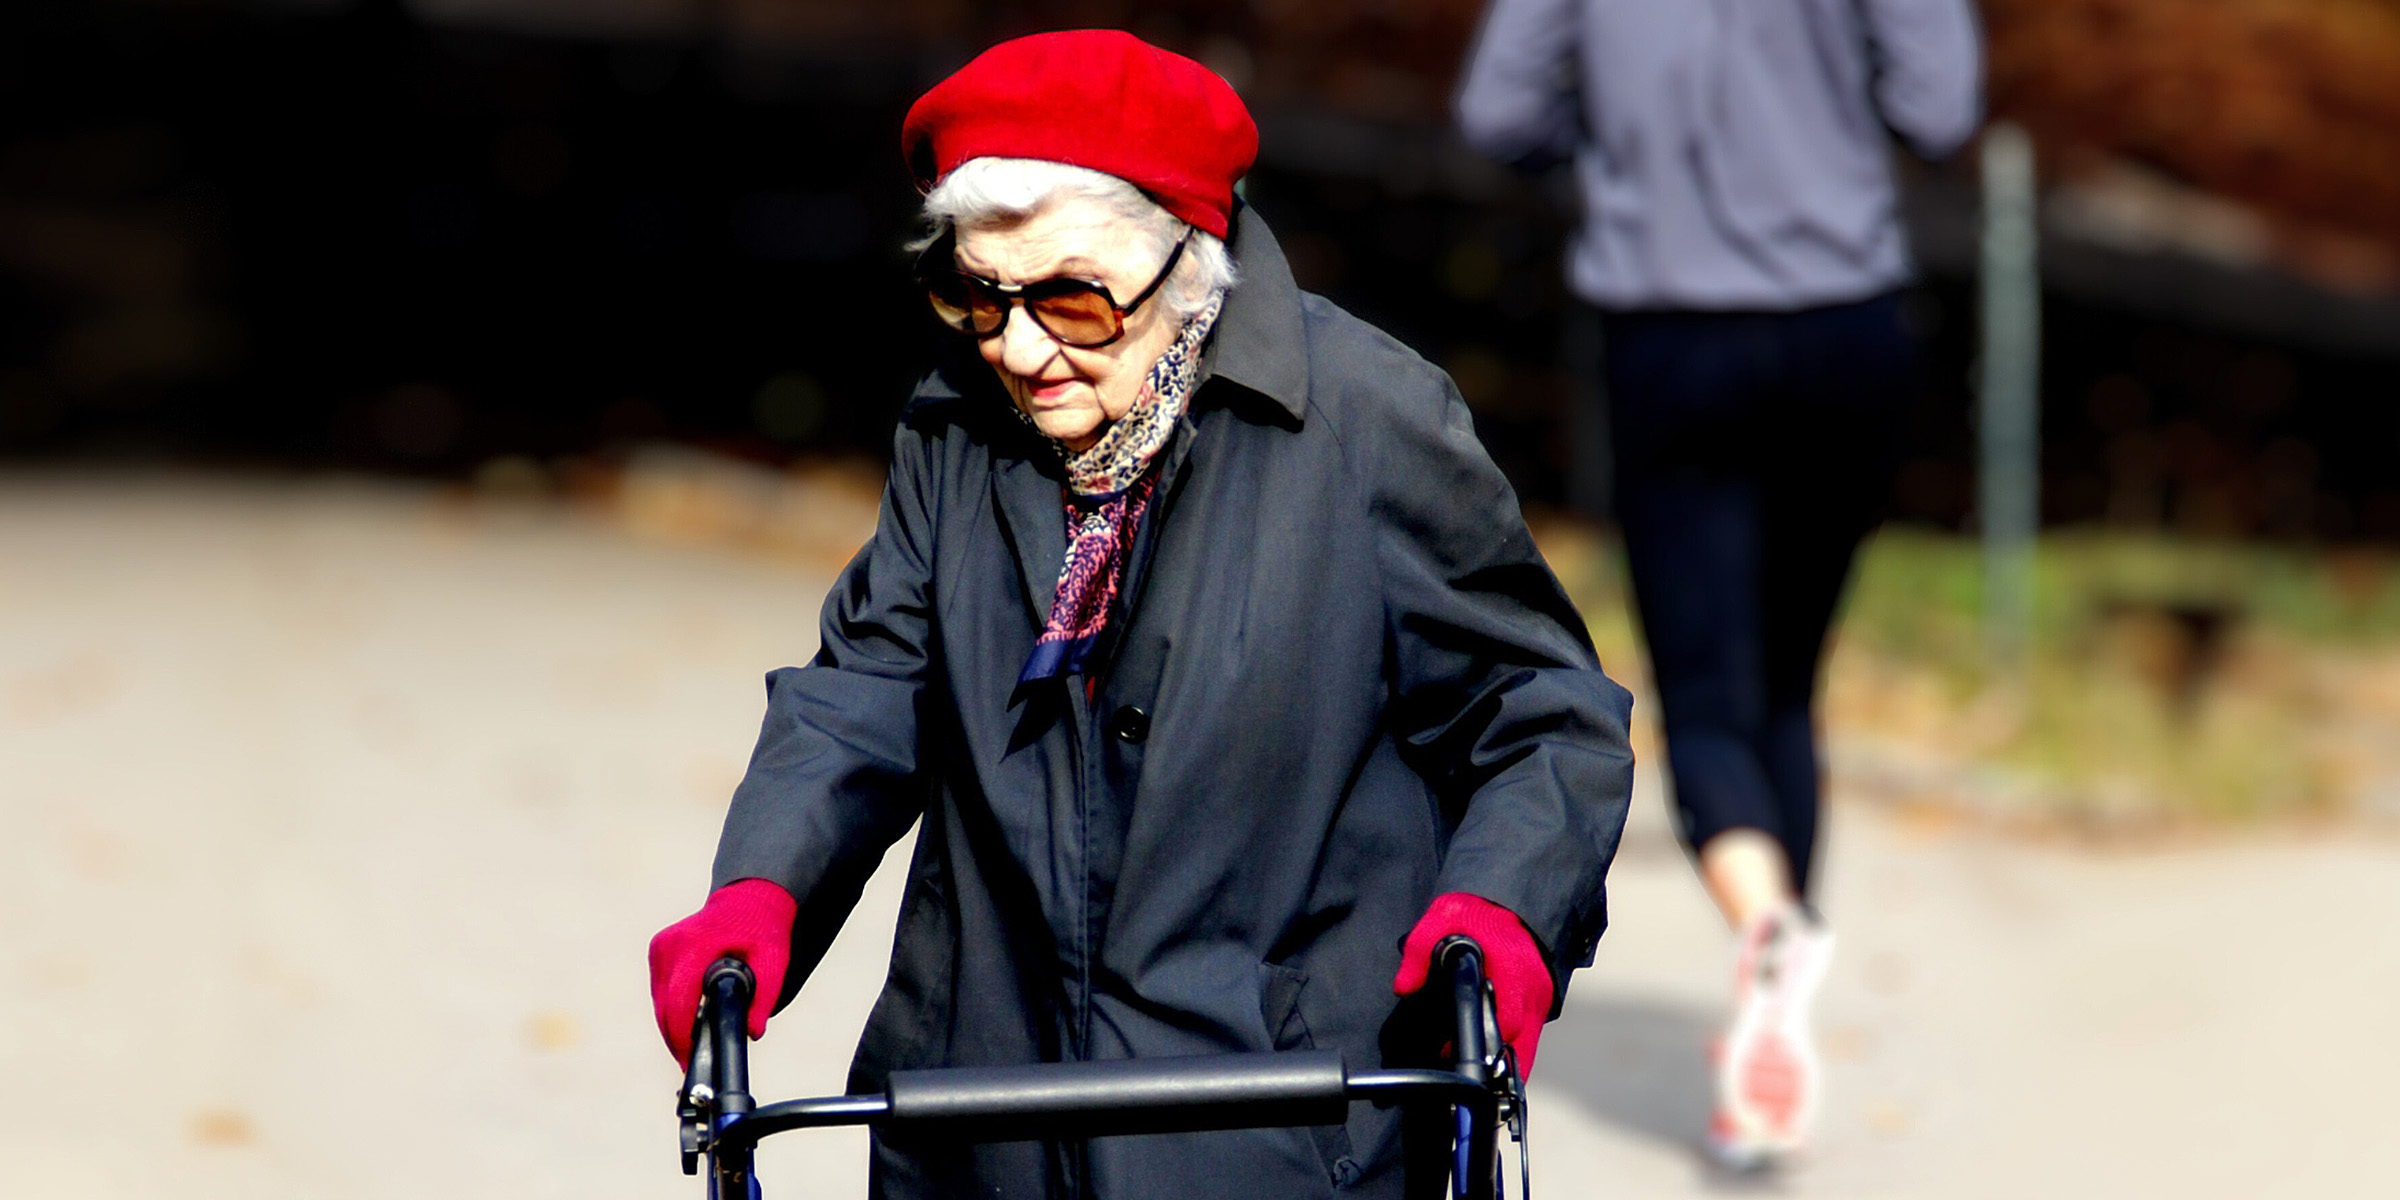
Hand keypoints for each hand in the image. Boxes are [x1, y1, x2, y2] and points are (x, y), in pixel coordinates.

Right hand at [647, 878, 798, 1066]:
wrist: (750, 898)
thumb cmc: (763, 930)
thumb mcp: (774, 963)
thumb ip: (764, 999)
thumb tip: (752, 1033)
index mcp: (695, 945)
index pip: (678, 1003)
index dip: (682, 1038)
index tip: (690, 1060)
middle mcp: (670, 945)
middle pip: (663, 1007)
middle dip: (675, 1039)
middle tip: (691, 1062)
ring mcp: (661, 946)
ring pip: (658, 1001)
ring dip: (671, 1024)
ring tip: (691, 1044)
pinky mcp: (658, 948)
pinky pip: (659, 990)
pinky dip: (670, 1007)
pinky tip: (687, 1019)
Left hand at [1391, 891, 1555, 1076]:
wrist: (1509, 897)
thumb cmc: (1477, 911)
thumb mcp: (1440, 921)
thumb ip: (1420, 953)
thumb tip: (1405, 987)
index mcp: (1511, 972)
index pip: (1503, 1025)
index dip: (1474, 1045)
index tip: (1450, 1052)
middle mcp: (1532, 990)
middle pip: (1521, 1048)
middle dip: (1496, 1066)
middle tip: (1465, 1070)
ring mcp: (1542, 996)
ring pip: (1529, 1045)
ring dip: (1508, 1060)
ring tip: (1479, 1068)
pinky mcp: (1545, 998)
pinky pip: (1532, 1033)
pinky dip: (1515, 1044)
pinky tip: (1493, 1047)